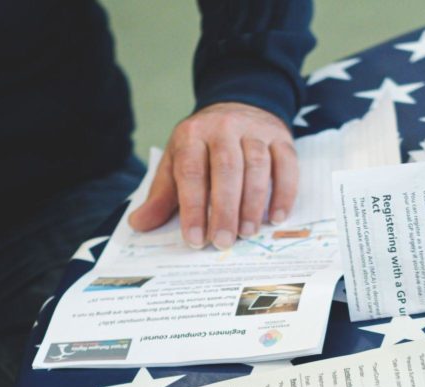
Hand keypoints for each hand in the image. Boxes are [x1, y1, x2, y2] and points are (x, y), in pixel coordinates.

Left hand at [128, 101, 297, 249]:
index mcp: (192, 135)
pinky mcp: (281, 137)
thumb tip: (138, 225)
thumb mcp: (176, 163)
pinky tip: (277, 217)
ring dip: (253, 203)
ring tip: (248, 233)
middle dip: (224, 210)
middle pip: (226, 170)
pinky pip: (286, 165)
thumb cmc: (202, 146)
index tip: (195, 239)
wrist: (238, 106)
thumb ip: (161, 196)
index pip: (191, 173)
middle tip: (223, 242)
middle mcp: (224, 128)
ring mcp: (255, 130)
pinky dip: (284, 192)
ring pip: (257, 166)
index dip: (192, 208)